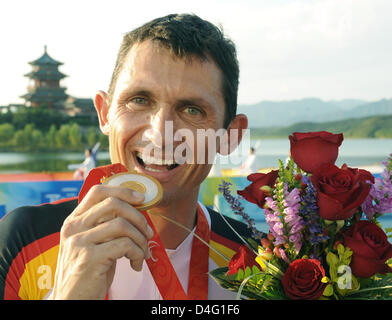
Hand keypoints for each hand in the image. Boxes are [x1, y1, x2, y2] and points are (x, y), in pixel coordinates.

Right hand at [49, 184, 153, 299]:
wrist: (72, 302)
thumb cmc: (88, 273)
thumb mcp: (93, 244)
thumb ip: (105, 226)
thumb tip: (136, 212)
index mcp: (74, 220)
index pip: (98, 191)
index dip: (122, 191)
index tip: (141, 198)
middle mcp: (73, 227)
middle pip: (113, 204)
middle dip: (138, 216)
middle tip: (148, 232)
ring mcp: (79, 242)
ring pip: (122, 224)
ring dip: (141, 239)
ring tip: (142, 253)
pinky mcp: (89, 258)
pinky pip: (125, 245)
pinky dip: (137, 254)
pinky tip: (136, 264)